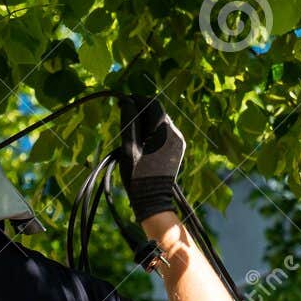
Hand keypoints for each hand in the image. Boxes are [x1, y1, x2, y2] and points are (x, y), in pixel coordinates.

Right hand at [117, 94, 184, 221]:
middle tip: (123, 119)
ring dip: (144, 123)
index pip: (152, 104)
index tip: (121, 101)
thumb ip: (129, 122)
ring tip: (131, 137)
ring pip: (159, 121)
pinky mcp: (177, 148)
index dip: (137, 99)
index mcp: (165, 132)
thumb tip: (126, 101)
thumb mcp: (128, 149)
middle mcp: (176, 133)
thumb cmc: (137, 177)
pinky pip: (163, 132)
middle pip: (157, 112)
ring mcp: (178, 141)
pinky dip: (151, 132)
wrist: (153, 201)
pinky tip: (140, 144)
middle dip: (140, 111)